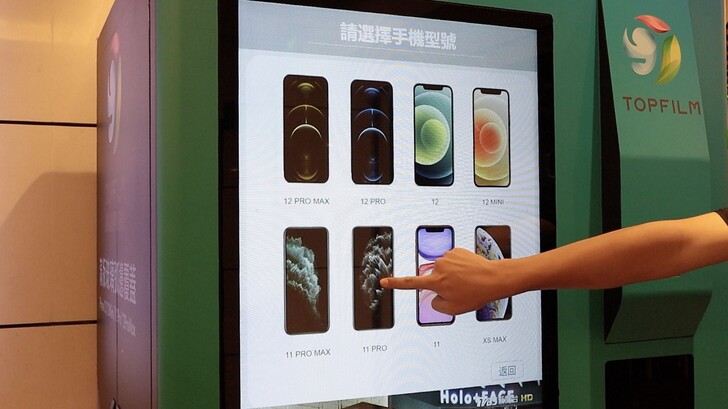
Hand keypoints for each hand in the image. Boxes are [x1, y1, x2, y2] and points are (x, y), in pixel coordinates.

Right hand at [380, 247, 520, 314]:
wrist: (494, 278)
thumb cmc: (475, 293)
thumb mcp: (454, 308)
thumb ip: (437, 305)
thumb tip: (435, 296)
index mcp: (435, 282)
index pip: (410, 283)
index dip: (395, 283)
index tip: (384, 281)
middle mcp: (439, 267)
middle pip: (434, 278)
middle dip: (442, 284)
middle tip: (460, 290)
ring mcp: (448, 257)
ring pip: (444, 269)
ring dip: (452, 275)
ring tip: (467, 281)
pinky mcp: (457, 250)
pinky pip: (453, 261)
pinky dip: (459, 266)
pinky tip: (469, 271)